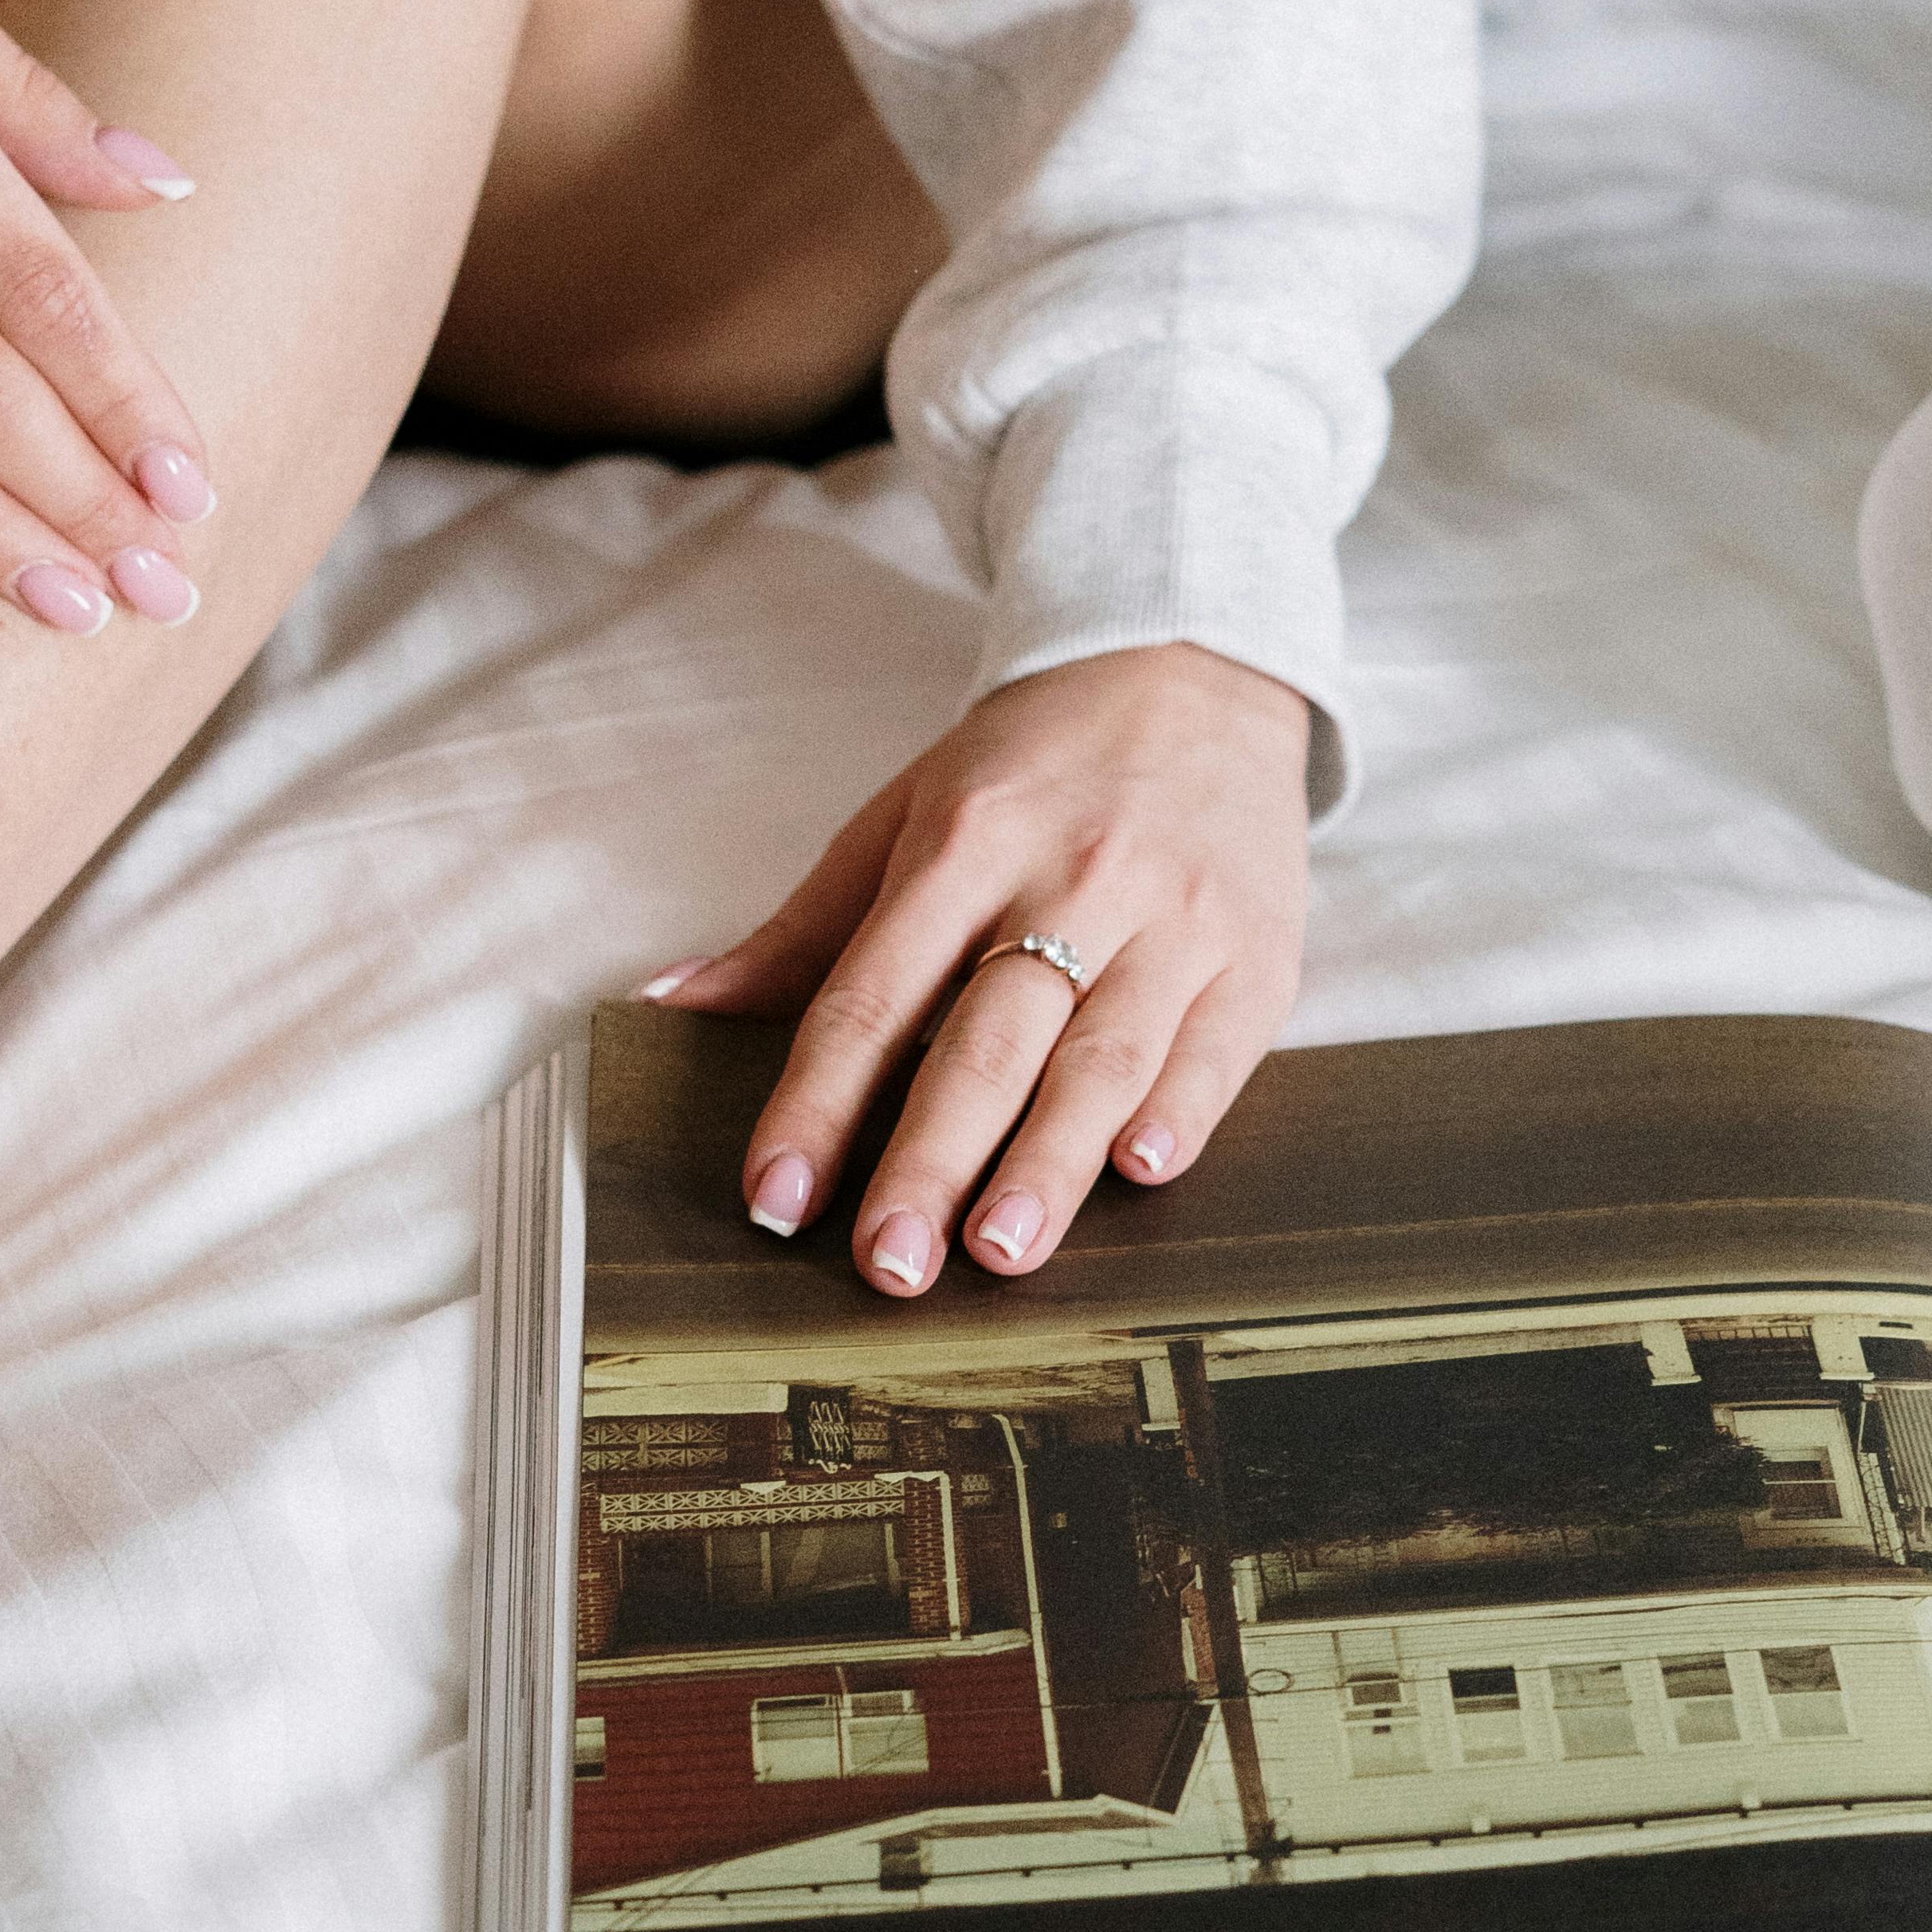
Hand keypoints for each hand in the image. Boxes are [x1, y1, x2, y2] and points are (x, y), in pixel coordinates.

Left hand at [648, 643, 1313, 1292]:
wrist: (1194, 667)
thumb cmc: (1032, 765)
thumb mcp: (905, 815)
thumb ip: (802, 928)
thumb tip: (675, 1000)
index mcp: (962, 845)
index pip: (872, 996)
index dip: (817, 1104)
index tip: (776, 1198)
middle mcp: (1069, 879)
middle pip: (987, 1040)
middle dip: (931, 1160)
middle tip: (888, 1264)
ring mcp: (1172, 917)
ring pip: (1103, 1056)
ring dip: (1048, 1163)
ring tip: (1000, 1251)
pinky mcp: (1257, 951)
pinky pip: (1216, 1046)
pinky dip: (1180, 1111)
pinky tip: (1141, 1172)